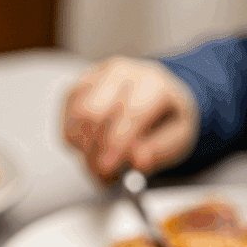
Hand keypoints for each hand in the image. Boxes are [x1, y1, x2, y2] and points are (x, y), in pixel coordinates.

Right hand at [63, 56, 199, 181]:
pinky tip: (93, 147)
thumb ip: (160, 151)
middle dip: (95, 150)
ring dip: (84, 147)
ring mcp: (96, 77)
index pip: (130, 112)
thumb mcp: (179, 137)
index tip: (108, 169)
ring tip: (101, 161)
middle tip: (102, 173)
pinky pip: (66, 119)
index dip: (116, 144)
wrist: (154, 94)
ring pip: (77, 116)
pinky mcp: (77, 88)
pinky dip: (75, 141)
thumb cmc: (166, 118)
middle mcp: (123, 73)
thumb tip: (138, 161)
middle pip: (94, 112)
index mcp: (153, 83)